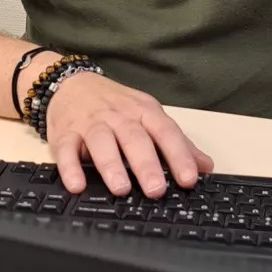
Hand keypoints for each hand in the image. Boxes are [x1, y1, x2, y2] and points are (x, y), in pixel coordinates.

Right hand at [45, 72, 213, 198]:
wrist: (71, 82)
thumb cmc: (115, 104)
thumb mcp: (149, 116)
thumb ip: (176, 142)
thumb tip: (206, 165)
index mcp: (144, 112)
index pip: (165, 133)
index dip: (179, 155)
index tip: (189, 179)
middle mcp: (119, 116)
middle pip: (134, 138)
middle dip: (146, 164)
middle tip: (156, 190)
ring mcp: (91, 123)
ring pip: (101, 142)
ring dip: (111, 165)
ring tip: (121, 188)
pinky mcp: (65, 133)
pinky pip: (66, 150)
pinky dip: (70, 167)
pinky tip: (77, 185)